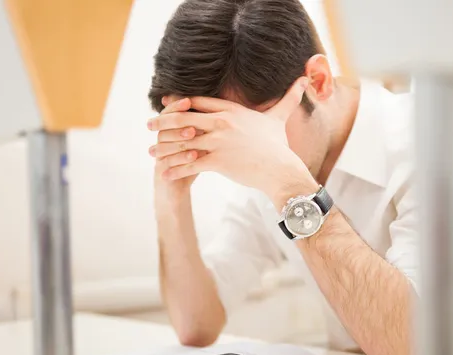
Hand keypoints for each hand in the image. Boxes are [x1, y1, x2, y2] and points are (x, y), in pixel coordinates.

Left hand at [147, 77, 317, 199]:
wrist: (282, 170)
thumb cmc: (279, 146)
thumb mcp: (280, 118)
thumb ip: (288, 98)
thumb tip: (304, 82)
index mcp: (231, 111)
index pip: (198, 102)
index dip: (179, 102)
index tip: (165, 103)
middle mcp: (221, 123)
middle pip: (183, 117)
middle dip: (162, 122)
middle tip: (148, 125)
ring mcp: (218, 142)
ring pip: (181, 141)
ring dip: (163, 147)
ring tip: (151, 152)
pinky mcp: (217, 161)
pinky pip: (189, 164)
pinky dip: (174, 169)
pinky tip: (164, 174)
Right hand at [150, 97, 203, 210]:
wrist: (176, 191)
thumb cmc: (193, 166)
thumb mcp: (205, 146)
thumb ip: (211, 128)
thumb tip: (230, 110)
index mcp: (172, 130)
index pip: (174, 110)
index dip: (183, 102)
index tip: (195, 96)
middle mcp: (163, 140)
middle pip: (166, 121)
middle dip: (179, 114)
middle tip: (190, 107)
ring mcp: (160, 155)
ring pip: (164, 139)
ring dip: (179, 134)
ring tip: (194, 132)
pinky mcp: (161, 172)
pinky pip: (167, 161)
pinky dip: (181, 157)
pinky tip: (195, 155)